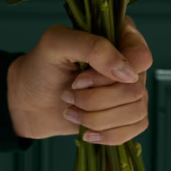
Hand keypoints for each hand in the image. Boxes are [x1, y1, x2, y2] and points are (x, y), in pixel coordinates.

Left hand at [6, 17, 151, 144]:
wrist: (29, 102)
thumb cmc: (41, 67)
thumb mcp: (57, 44)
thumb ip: (93, 47)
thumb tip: (127, 73)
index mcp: (119, 35)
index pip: (141, 57)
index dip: (113, 73)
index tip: (81, 78)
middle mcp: (130, 62)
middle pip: (135, 88)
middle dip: (96, 98)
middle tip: (69, 92)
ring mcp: (131, 89)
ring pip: (136, 111)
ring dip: (97, 117)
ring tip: (72, 109)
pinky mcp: (128, 115)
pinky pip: (136, 128)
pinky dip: (108, 134)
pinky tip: (86, 131)